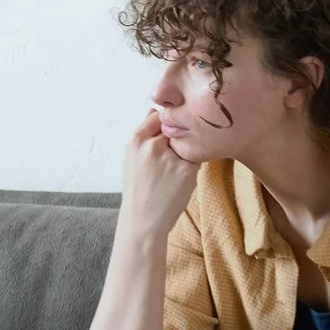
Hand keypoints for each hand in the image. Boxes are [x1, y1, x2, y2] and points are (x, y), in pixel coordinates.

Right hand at [121, 110, 200, 239]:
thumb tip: (158, 110)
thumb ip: (145, 134)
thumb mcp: (132, 156)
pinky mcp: (187, 169)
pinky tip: (180, 179)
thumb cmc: (138, 188)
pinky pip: (197, 156)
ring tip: (173, 171)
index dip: (166, 125)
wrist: (142, 220)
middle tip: (170, 157)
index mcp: (135, 139)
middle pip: (176, 126)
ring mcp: (170, 156)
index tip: (167, 137)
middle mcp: (152, 144)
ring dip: (187, 150)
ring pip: (189, 141)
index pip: (159, 115)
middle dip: (178, 137)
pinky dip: (193, 165)